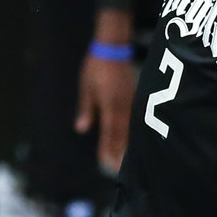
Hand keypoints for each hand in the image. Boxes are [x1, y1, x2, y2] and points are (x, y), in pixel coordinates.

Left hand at [77, 50, 134, 173]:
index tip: (106, 163)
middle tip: (118, 169)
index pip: (109, 132)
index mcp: (109, 104)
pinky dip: (134, 131)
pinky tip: (135, 139)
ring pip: (132, 128)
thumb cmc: (96, 67)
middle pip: (122, 134)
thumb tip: (81, 130)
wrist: (112, 47)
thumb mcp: (86, 88)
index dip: (108, 149)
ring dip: (129, 144)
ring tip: (129, 160)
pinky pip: (136, 118)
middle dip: (120, 152)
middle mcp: (123, 106)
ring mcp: (131, 101)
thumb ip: (86, 110)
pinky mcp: (136, 96)